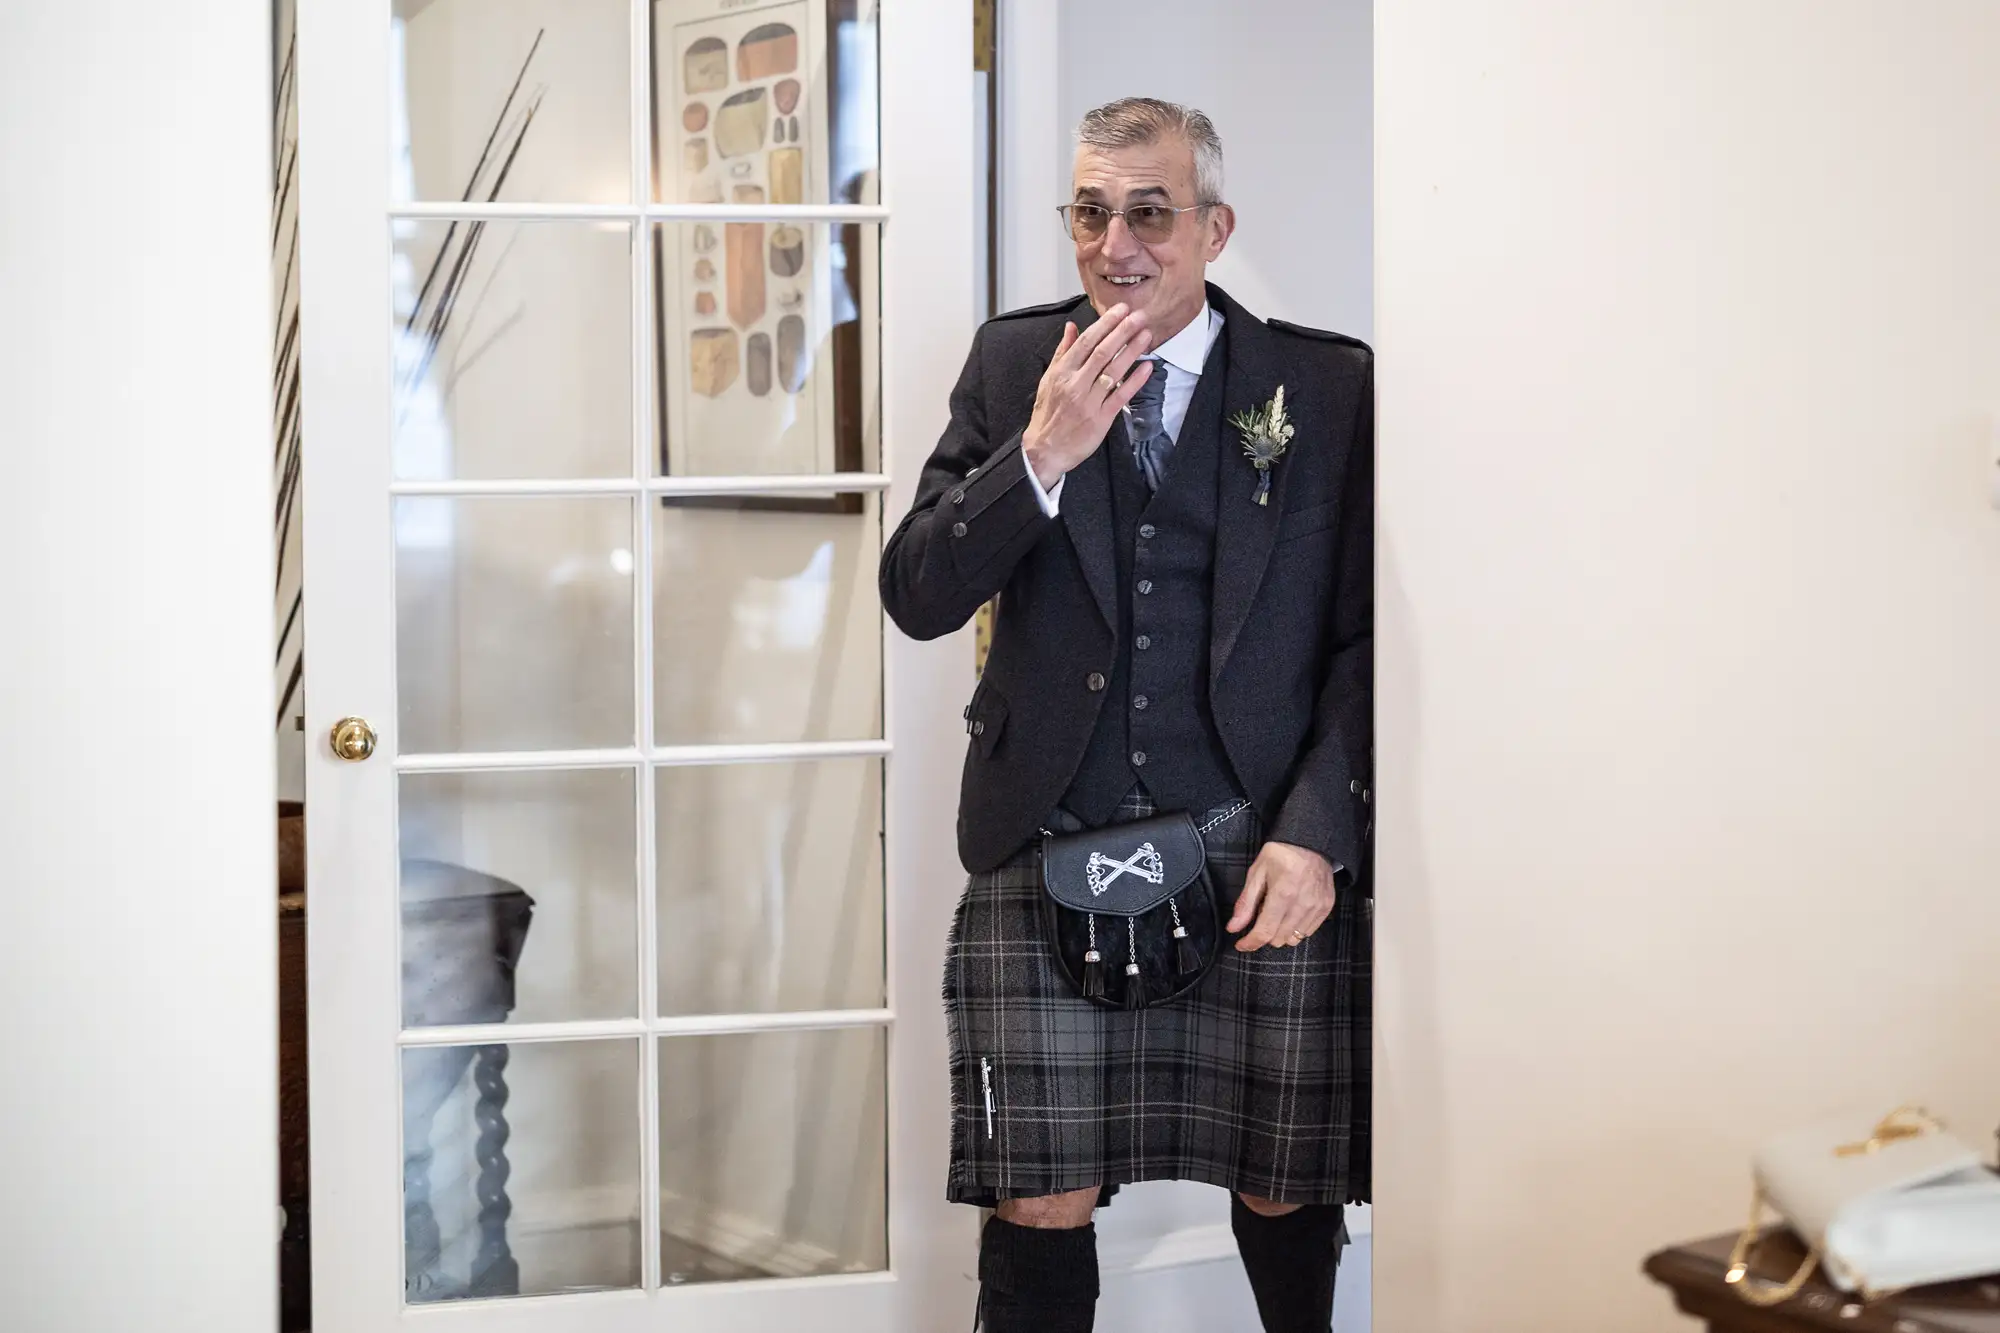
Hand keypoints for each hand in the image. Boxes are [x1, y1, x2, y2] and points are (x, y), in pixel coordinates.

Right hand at [1022, 304, 1154, 488]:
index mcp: (1062, 372)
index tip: (1121, 310)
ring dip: (1132, 351)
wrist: (1045, 450)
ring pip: (1113, 371)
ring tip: (1146, 334)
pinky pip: (1121, 397)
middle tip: (1139, 316)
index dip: (1105, 323)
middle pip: (1102, 352)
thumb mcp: (1049, 379)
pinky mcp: (1101, 420)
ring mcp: (1089, 402)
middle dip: (1123, 331)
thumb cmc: (1048, 414)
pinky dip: (1134, 381)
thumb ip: (1063, 352)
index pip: (1086, 342)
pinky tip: (1147, 368)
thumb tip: (1072, 327)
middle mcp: (1075, 385)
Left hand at [1227, 841, 1335, 951]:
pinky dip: (1295, 929)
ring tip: (1277, 913)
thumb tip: (1233, 927)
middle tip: (1261, 915)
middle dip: (1264, 934)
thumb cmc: (1281, 854)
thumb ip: (1246, 903)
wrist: (1310, 841)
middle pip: (1278, 939)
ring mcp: (1317, 907)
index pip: (1264, 932)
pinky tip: (1291, 913)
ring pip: (1293, 939)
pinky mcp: (1327, 907)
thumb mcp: (1257, 873)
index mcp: (1282, 894)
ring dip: (1280, 933)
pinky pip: (1308, 932)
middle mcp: (1302, 904)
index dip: (1250, 943)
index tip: (1241, 944)